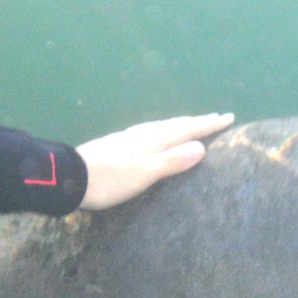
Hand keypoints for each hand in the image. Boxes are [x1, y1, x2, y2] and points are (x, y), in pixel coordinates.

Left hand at [76, 112, 234, 209]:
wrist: (69, 177)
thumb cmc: (108, 180)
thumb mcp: (143, 174)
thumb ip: (171, 161)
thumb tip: (201, 147)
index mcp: (151, 140)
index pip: (186, 129)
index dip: (208, 125)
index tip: (229, 117)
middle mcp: (141, 134)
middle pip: (175, 124)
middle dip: (197, 121)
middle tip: (216, 116)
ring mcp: (127, 138)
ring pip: (161, 127)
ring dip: (179, 124)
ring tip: (190, 124)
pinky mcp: (116, 145)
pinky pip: (149, 132)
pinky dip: (161, 131)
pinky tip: (153, 136)